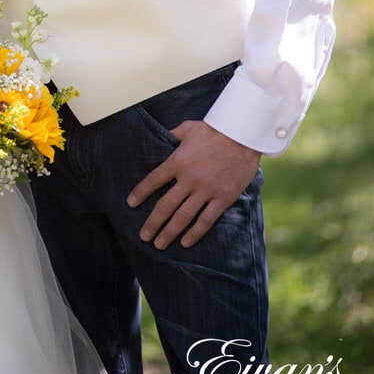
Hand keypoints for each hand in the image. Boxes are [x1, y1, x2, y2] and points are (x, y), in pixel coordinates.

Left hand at [127, 121, 260, 249]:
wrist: (242, 134)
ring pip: (183, 217)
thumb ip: (173, 135)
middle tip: (144, 236)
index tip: (131, 204)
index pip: (153, 180)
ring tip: (159, 244)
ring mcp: (206, 189)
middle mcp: (189, 178)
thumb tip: (162, 138)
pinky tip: (185, 242)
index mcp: (178, 161)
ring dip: (169, 232)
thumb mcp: (188, 128)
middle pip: (165, 205)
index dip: (140, 193)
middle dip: (152, 223)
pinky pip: (206, 220)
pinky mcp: (223, 197)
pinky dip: (195, 233)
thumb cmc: (214, 129)